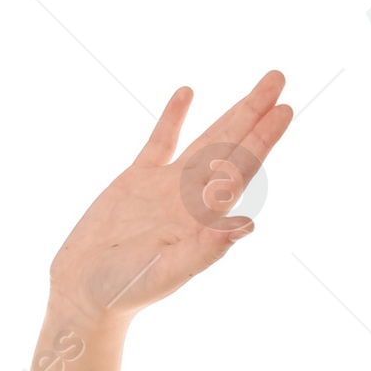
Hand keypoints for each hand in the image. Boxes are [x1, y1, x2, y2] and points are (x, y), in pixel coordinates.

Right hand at [46, 73, 293, 329]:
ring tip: (256, 89)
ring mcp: (165, 187)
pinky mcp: (136, 181)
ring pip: (205, 140)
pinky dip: (173, 118)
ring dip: (230, 113)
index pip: (240, 172)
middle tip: (278, 79)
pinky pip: (160, 142)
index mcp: (201, 219)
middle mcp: (190, 199)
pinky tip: (188, 93)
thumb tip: (247, 227)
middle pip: (230, 147)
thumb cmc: (124, 291)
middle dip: (255, 114)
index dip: (262, 141)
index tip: (284, 111)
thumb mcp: (166, 272)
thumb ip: (204, 251)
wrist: (85, 291)